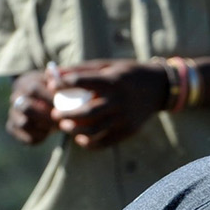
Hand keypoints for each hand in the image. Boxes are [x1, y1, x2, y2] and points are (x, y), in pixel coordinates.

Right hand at [5, 70, 55, 144]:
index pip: (34, 89)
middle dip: (46, 116)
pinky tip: (47, 133)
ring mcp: (13, 114)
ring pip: (24, 123)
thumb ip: (56, 78)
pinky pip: (25, 138)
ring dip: (42, 127)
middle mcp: (15, 98)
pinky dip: (38, 138)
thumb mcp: (54, 82)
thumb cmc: (51, 91)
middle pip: (26, 107)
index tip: (65, 106)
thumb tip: (52, 72)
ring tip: (54, 127)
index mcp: (25, 84)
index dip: (50, 98)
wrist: (41, 101)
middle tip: (61, 120)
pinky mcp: (13, 128)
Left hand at [48, 60, 171, 149]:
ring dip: (76, 131)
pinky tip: (81, 139)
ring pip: (95, 129)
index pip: (82, 82)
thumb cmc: (125, 74)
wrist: (158, 88)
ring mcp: (126, 117)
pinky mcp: (130, 130)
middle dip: (67, 114)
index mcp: (112, 80)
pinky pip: (106, 141)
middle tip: (55, 115)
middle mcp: (120, 100)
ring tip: (65, 127)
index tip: (52, 86)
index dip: (63, 84)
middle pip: (87, 111)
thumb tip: (52, 74)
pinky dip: (91, 143)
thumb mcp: (106, 66)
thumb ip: (81, 70)